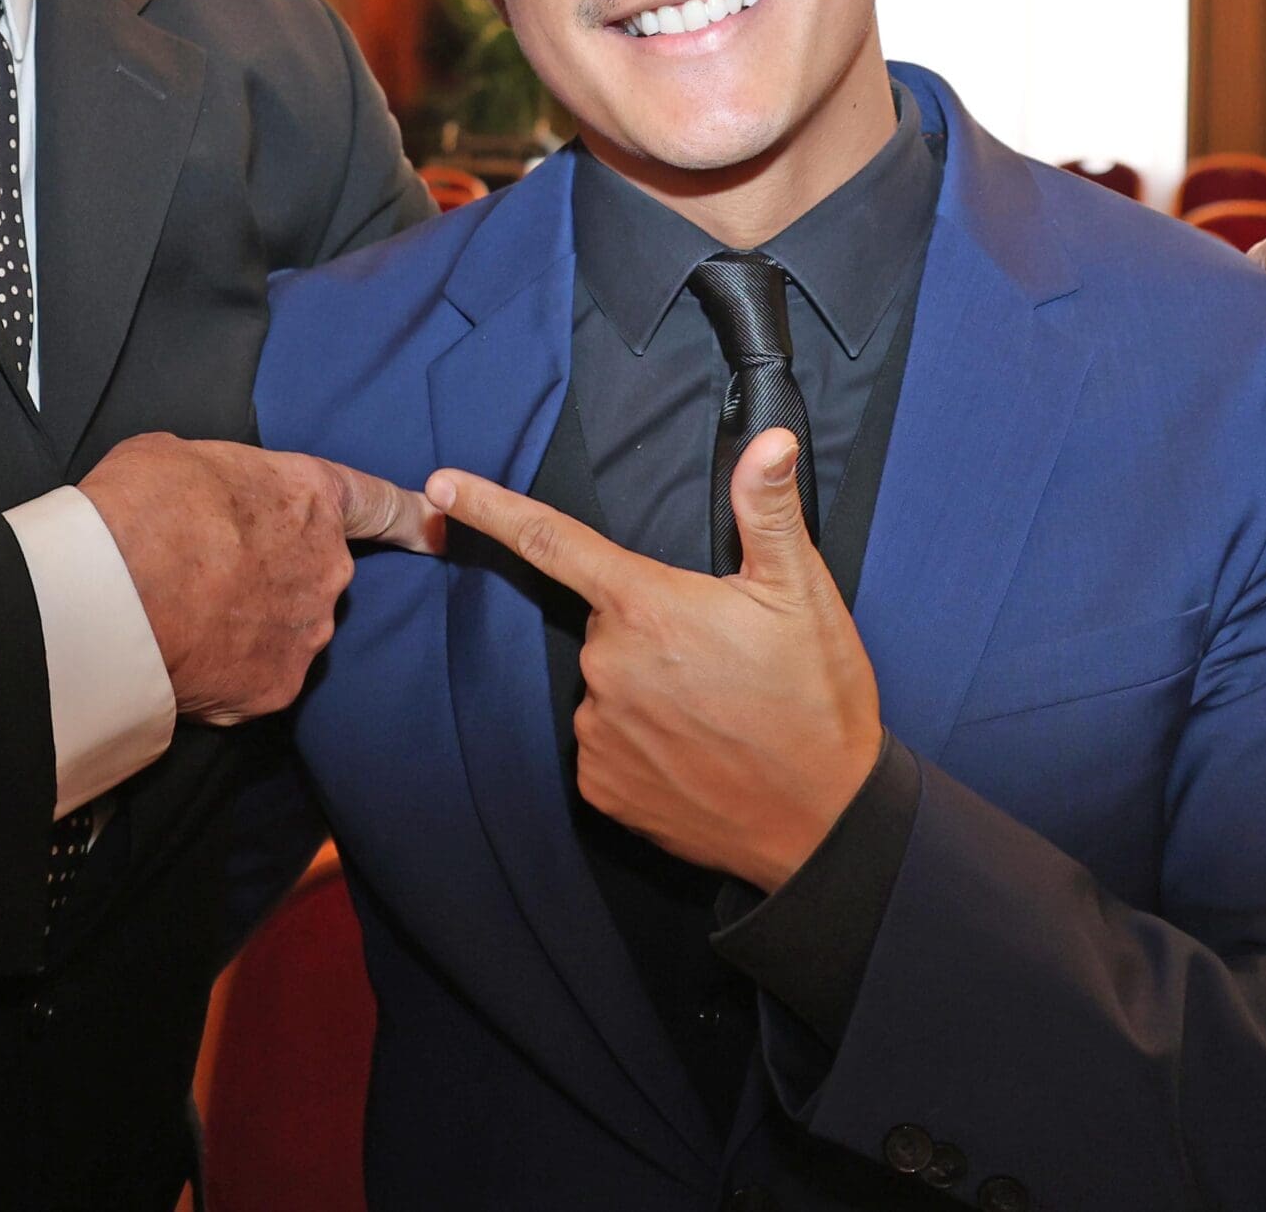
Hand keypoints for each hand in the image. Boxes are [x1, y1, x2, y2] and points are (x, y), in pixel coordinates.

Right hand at [80, 434, 439, 724]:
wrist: (114, 591)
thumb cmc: (145, 506)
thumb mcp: (182, 459)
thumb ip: (221, 482)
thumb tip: (206, 499)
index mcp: (312, 497)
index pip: (378, 505)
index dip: (408, 517)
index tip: (434, 529)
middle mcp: (327, 567)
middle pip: (315, 575)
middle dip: (275, 577)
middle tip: (210, 575)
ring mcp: (307, 632)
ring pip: (288, 630)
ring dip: (251, 626)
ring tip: (189, 617)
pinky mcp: (277, 687)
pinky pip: (259, 678)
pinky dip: (230, 672)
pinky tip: (188, 655)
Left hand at [427, 430, 877, 891]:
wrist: (826, 826)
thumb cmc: (816, 701)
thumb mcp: (802, 596)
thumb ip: (768, 511)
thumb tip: (770, 440)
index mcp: (644, 606)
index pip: (550, 540)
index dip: (489, 507)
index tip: (439, 485)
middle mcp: (606, 666)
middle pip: (606, 623)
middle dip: (648, 628)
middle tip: (717, 659)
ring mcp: (597, 731)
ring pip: (607, 685)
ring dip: (647, 688)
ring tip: (716, 712)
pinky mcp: (601, 789)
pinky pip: (605, 743)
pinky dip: (640, 742)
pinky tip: (693, 753)